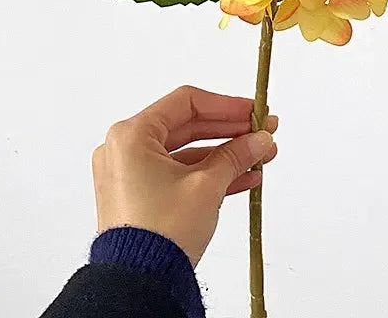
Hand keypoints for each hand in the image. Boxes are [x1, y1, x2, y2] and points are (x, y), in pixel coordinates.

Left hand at [91, 85, 277, 267]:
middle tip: (262, 131)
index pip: (186, 103)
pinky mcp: (139, 195)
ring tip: (260, 156)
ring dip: (225, 154)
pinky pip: (179, 174)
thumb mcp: (207, 186)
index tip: (253, 111)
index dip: (225, 105)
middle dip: (230, 131)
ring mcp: (131, 174)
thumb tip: (260, 139)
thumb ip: (236, 155)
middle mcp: (125, 149)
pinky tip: (244, 176)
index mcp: (131, 135)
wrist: (139, 285)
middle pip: (187, 126)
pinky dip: (209, 173)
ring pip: (186, 152)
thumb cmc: (160, 233)